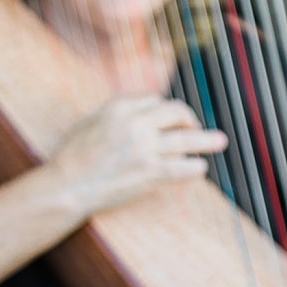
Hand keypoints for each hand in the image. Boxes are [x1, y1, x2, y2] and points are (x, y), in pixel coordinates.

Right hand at [45, 96, 227, 219]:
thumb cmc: (72, 156)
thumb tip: (140, 110)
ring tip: (221, 142)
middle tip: (198, 128)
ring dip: (207, 141)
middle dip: (191, 119)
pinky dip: (195, 167)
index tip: (171, 120)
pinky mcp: (150, 173)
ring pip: (187, 139)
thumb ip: (116, 113)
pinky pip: (183, 167)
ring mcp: (145, 148)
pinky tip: (200, 169)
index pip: (156, 100)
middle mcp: (136, 123)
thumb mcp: (90, 121)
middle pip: (177, 112)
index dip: (167, 110)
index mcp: (119, 106)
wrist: (66, 186)